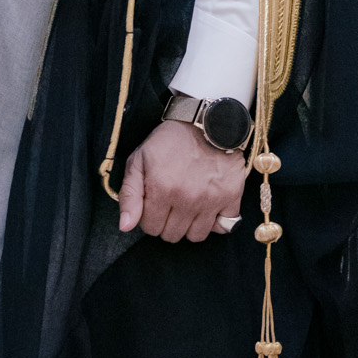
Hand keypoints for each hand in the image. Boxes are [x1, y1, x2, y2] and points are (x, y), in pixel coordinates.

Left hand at [118, 117, 247, 242]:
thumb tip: (126, 227)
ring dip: (189, 225)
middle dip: (167, 222)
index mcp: (162, 190)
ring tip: (188, 206)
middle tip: (171, 203)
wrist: (207, 121)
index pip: (150, 228)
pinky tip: (208, 208)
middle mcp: (187, 199)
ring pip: (196, 236)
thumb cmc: (170, 140)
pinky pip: (224, 227)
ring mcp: (211, 200)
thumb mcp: (140, 160)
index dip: (149, 216)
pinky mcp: (231, 196)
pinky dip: (216, 222)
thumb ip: (129, 195)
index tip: (154, 202)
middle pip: (172, 235)